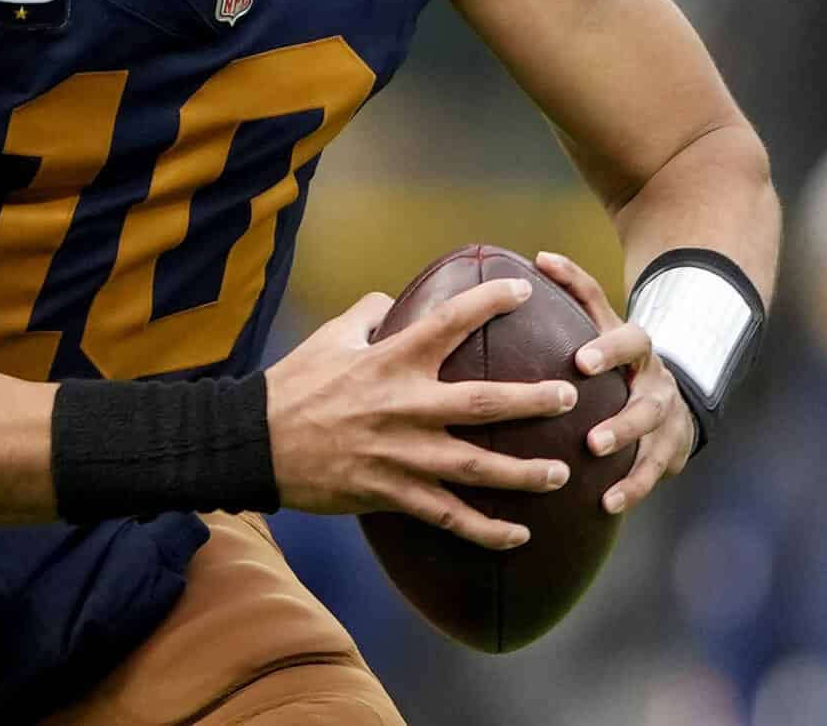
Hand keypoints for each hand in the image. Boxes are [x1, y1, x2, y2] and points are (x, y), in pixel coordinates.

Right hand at [267, 278, 579, 550]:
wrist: (256, 442)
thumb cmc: (293, 384)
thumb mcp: (328, 337)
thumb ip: (367, 315)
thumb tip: (391, 300)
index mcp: (390, 360)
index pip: (450, 322)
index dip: (489, 302)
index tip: (522, 291)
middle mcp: (405, 405)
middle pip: (485, 401)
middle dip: (535, 400)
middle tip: (571, 396)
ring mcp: (402, 454)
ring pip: (478, 466)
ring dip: (525, 472)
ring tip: (560, 473)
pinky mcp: (393, 493)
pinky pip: (450, 517)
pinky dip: (487, 530)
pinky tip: (519, 535)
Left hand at [535, 250, 695, 514]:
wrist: (670, 390)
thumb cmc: (613, 353)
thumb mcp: (603, 320)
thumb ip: (577, 290)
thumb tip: (538, 256)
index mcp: (636, 347)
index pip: (629, 339)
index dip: (608, 348)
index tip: (579, 361)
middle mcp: (655, 382)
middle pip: (648, 400)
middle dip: (624, 419)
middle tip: (593, 437)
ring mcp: (666, 418)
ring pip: (654, 440)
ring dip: (627, 455)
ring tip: (598, 465)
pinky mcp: (669, 450)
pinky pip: (652, 472)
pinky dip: (631, 488)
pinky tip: (606, 503)